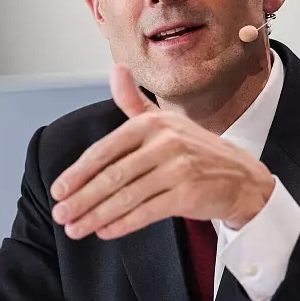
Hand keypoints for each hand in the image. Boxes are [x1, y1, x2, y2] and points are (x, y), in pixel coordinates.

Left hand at [50, 64, 274, 239]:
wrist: (241, 177)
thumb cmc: (195, 149)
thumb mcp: (166, 121)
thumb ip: (134, 103)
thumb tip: (116, 69)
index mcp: (153, 123)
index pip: (106, 149)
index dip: (79, 172)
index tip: (58, 190)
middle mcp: (166, 141)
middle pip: (113, 175)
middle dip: (82, 199)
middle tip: (61, 215)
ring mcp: (179, 168)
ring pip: (126, 196)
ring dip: (96, 215)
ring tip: (76, 228)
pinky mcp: (188, 194)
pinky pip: (147, 212)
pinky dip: (123, 224)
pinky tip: (105, 231)